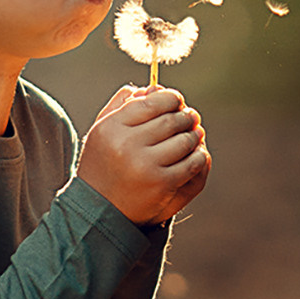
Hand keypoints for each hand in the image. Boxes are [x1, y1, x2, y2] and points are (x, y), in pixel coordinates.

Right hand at [76, 85, 211, 225]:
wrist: (100, 211)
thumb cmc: (103, 165)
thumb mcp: (102, 132)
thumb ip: (122, 106)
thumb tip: (153, 87)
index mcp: (111, 128)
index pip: (151, 102)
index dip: (170, 98)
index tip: (177, 101)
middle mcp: (127, 145)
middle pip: (171, 120)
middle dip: (186, 116)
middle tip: (191, 117)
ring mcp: (145, 166)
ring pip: (185, 140)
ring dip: (194, 136)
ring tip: (194, 134)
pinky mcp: (162, 184)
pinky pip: (192, 163)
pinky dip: (199, 157)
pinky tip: (197, 154)